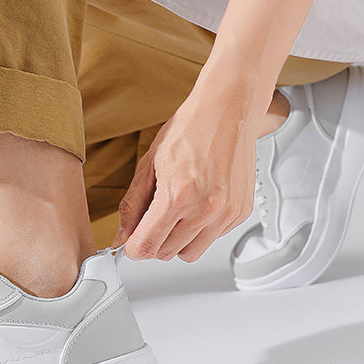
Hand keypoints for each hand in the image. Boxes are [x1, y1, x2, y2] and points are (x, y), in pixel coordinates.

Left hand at [114, 72, 265, 261]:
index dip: (134, 248)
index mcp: (178, 195)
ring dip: (178, 240)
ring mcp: (226, 213)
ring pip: (191, 253)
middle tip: (153, 218)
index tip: (131, 242)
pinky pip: (212, 238)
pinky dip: (201, 229)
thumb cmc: (190, 130)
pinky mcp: (241, 213)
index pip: (147, 247)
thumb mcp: (149, 164)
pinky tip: (199, 203)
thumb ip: (133, 205)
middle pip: (167, 253)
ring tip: (177, 211)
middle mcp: (206, 209)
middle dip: (154, 241)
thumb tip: (122, 235)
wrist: (227, 110)